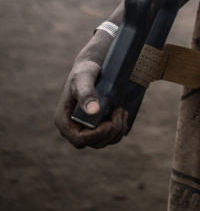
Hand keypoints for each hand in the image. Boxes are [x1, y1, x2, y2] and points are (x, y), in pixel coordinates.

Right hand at [54, 35, 128, 149]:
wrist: (92, 68)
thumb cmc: (84, 71)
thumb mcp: (84, 78)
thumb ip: (87, 93)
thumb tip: (93, 112)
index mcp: (64, 121)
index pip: (79, 140)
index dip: (95, 136)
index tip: (109, 124)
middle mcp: (73, 129)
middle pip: (93, 143)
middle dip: (110, 131)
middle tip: (120, 111)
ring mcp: (84, 129)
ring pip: (102, 142)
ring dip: (117, 131)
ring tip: (122, 111)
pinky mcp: (95, 127)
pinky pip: (108, 137)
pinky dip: (118, 131)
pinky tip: (124, 117)